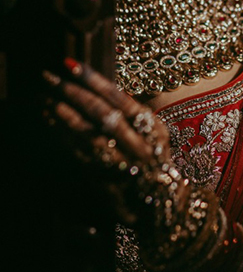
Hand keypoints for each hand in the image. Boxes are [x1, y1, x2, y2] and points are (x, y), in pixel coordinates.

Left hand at [43, 58, 182, 225]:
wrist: (166, 205)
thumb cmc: (155, 160)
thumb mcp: (154, 134)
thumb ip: (132, 114)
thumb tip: (97, 88)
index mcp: (153, 128)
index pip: (121, 98)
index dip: (95, 81)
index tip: (72, 66)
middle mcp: (140, 145)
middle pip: (103, 114)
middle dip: (75, 94)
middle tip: (52, 78)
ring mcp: (124, 165)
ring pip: (90, 136)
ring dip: (66, 117)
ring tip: (47, 100)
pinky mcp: (108, 181)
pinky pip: (83, 156)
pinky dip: (65, 139)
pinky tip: (52, 126)